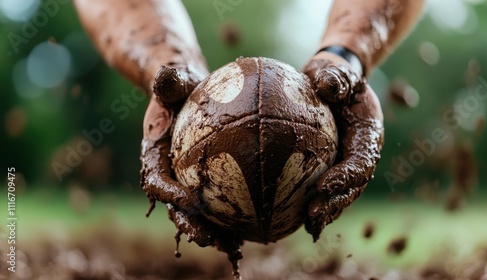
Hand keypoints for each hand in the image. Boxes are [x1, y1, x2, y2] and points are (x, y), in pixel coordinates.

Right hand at [140, 66, 243, 261]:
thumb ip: (168, 80)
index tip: (187, 201)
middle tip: (211, 238)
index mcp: (156, 155)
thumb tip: (168, 77)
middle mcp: (171, 173)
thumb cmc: (178, 84)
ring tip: (237, 245)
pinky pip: (223, 197)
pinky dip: (239, 210)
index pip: (156, 178)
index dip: (168, 194)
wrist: (184, 93)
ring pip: (201, 211)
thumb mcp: (172, 79)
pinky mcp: (208, 180)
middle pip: (178, 206)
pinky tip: (264, 218)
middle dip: (192, 225)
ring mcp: (188, 180)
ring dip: (217, 230)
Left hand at [302, 52, 383, 240]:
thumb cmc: (335, 75)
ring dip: (327, 211)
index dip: (346, 176)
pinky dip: (314, 204)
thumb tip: (327, 84)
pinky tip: (295, 219)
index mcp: (368, 134)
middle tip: (313, 215)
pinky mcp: (332, 167)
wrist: (335, 82)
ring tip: (309, 227)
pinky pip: (325, 189)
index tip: (324, 185)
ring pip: (341, 193)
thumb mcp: (338, 72)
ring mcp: (348, 163)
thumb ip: (337, 77)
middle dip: (335, 203)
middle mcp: (361, 153)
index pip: (361, 159)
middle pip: (353, 186)